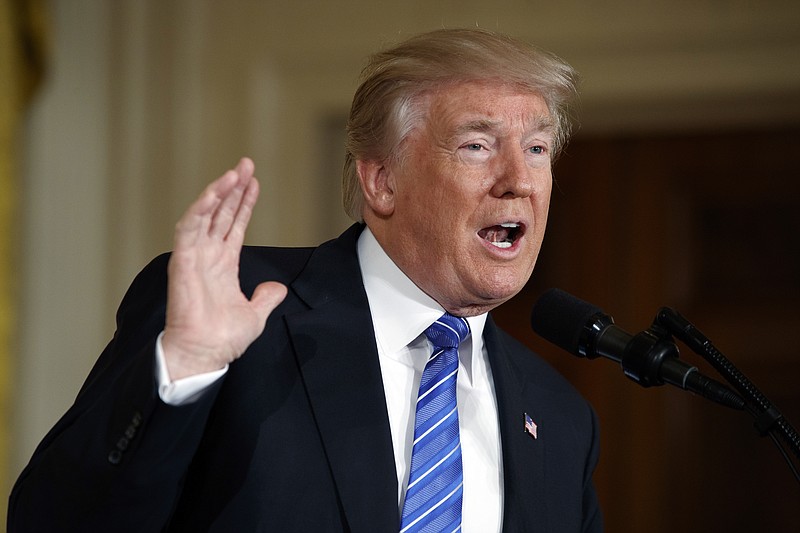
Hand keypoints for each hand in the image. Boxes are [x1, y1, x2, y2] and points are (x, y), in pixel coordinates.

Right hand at [161, 158, 286, 379]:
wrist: (205, 354)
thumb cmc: (223, 338)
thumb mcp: (255, 314)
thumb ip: (266, 298)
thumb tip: (278, 288)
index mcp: (223, 265)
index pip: (233, 225)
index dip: (243, 204)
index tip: (254, 183)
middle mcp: (207, 256)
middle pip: (221, 213)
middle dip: (233, 188)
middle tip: (246, 164)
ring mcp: (194, 256)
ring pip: (205, 214)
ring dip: (219, 191)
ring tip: (235, 171)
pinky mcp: (182, 260)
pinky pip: (189, 227)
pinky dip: (201, 208)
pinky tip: (214, 192)